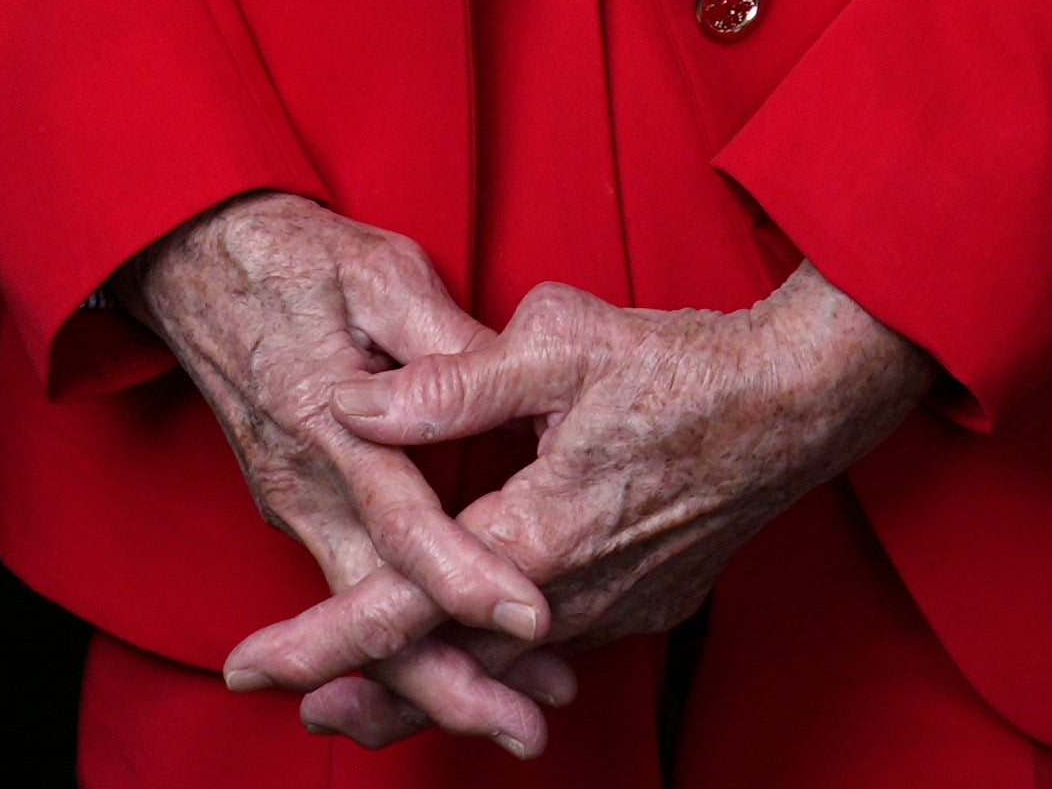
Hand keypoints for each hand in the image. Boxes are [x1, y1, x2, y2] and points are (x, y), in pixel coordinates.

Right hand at [117, 196, 573, 754]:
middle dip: (449, 682)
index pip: (403, 521)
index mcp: (326, 421)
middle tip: (528, 729)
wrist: (196, 262)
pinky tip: (459, 668)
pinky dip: (400, 645)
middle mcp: (304, 483)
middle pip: (374, 609)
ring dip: (431, 676)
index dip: (466, 578)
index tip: (531, 620)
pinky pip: (350, 593)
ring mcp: (294, 505)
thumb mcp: (378, 272)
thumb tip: (503, 389)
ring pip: (361, 616)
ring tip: (516, 716)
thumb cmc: (296, 260)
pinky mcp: (297, 510)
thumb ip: (438, 341)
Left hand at [283, 266, 936, 685]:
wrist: (799, 401)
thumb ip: (449, 385)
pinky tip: (480, 640)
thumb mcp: (557, 345)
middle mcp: (574, 593)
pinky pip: (560, 643)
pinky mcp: (648, 600)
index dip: (322, 641)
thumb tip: (352, 403)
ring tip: (365, 691)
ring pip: (506, 666)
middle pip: (450, 667)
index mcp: (538, 533)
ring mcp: (618, 605)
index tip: (252, 666)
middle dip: (370, 692)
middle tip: (296, 706)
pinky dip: (506, 655)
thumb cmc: (678, 363)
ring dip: (437, 677)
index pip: (406, 606)